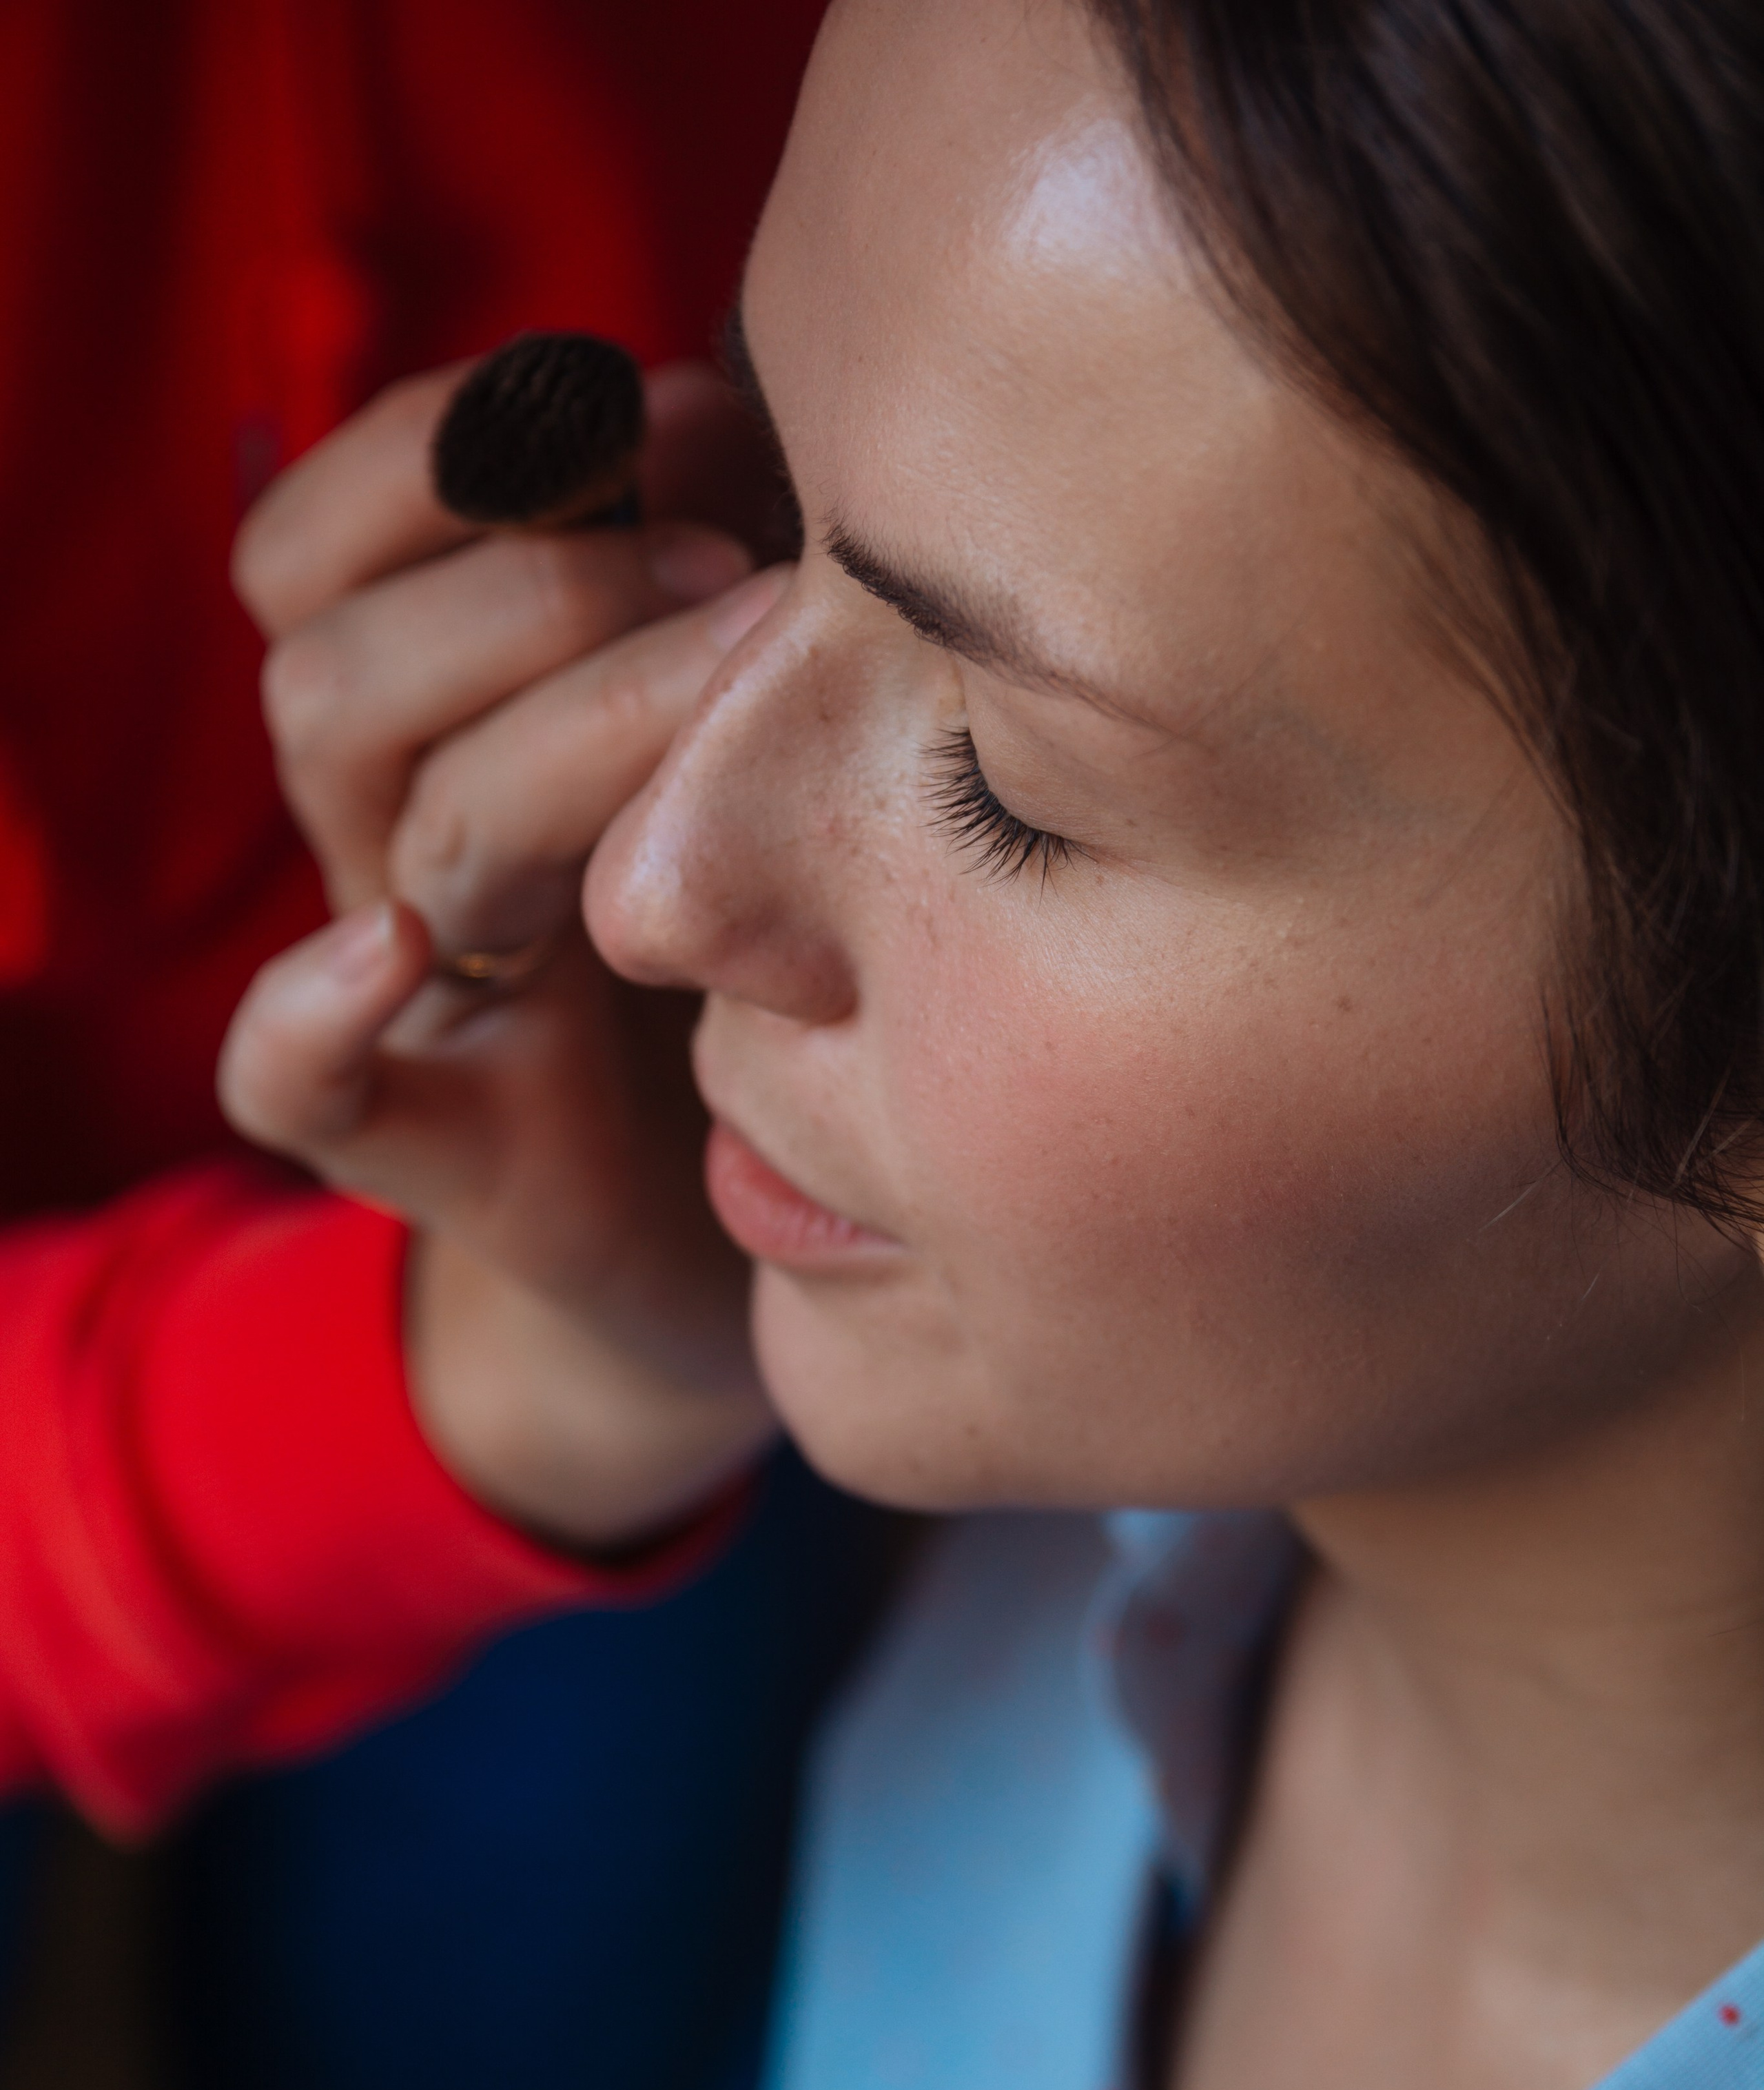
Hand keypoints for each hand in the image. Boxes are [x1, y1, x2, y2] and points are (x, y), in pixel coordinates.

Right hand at [220, 363, 787, 1547]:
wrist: (753, 1194)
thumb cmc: (770, 938)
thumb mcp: (754, 729)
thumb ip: (709, 579)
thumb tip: (736, 405)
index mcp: (435, 714)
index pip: (319, 539)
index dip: (454, 451)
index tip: (667, 412)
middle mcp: (390, 833)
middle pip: (334, 666)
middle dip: (537, 590)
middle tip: (738, 579)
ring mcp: (399, 987)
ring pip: (368, 813)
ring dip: (539, 731)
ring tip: (727, 706)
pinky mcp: (417, 1138)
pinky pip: (283, 1079)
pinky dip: (308, 1012)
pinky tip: (389, 954)